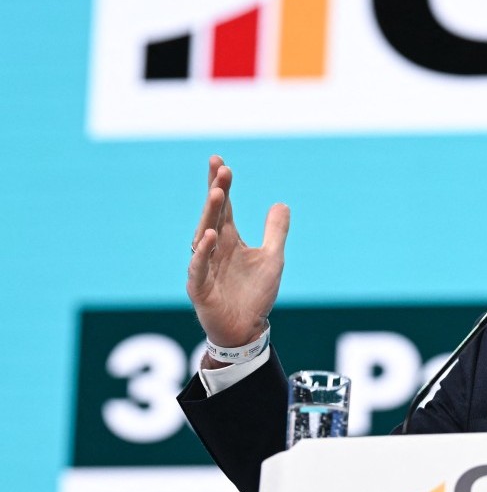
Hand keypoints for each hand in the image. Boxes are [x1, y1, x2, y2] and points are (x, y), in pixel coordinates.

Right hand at [187, 156, 289, 364]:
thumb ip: (275, 232)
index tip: (220, 162)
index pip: (224, 207)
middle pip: (213, 215)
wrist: (246, 329)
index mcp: (229, 239)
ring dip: (210, 214)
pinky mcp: (199, 288)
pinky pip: (198, 267)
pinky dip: (203, 253)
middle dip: (216, 191)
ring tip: (217, 192)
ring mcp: (203, 266)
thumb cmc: (255, 293)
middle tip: (220, 168)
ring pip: (203, 235)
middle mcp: (214, 248)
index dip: (222, 185)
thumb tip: (282, 203)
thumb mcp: (273, 258)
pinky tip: (209, 236)